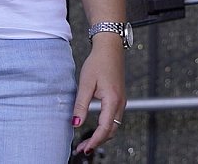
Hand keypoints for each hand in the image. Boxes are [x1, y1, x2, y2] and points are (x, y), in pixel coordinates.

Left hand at [72, 35, 125, 155]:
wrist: (110, 48)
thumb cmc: (98, 62)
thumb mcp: (85, 83)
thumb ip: (81, 105)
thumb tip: (75, 123)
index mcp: (112, 100)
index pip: (105, 128)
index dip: (94, 141)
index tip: (84, 148)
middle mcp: (120, 103)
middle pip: (111, 131)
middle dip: (97, 142)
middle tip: (82, 149)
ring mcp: (121, 102)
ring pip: (114, 127)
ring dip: (101, 136)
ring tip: (87, 142)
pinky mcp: (119, 99)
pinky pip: (114, 120)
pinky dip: (105, 128)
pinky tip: (96, 130)